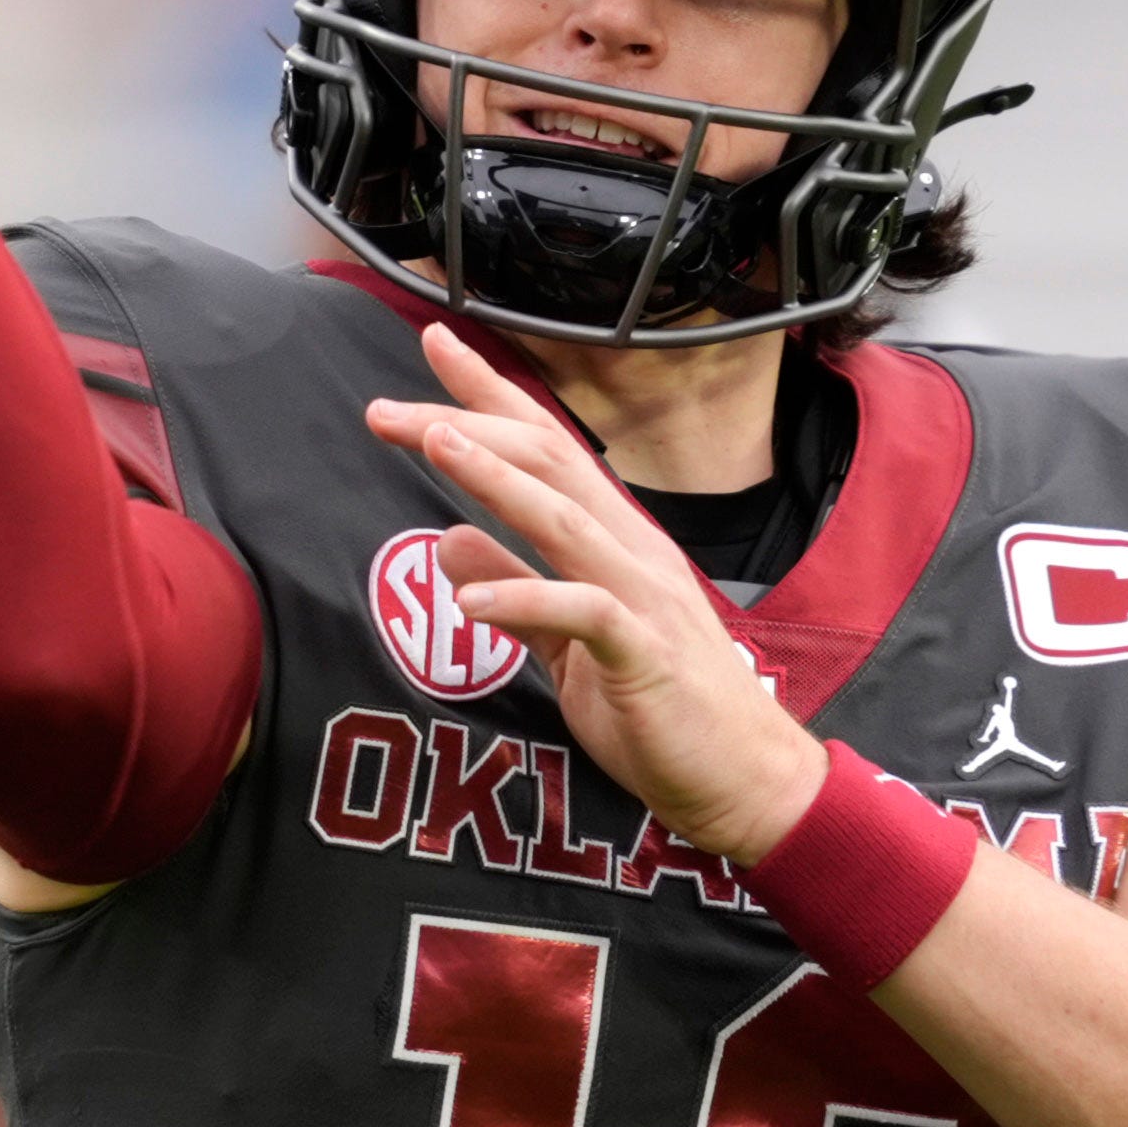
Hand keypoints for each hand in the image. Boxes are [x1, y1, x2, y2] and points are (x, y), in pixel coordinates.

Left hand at [363, 324, 827, 865]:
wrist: (743, 782)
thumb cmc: (662, 709)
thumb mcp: (569, 645)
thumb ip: (515, 592)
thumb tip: (447, 541)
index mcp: (614, 540)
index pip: (545, 447)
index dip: (489, 395)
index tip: (433, 344)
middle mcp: (631, 551)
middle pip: (548, 463)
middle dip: (467, 425)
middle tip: (385, 409)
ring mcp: (643, 598)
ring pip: (565, 520)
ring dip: (497, 479)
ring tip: (434, 444)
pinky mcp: (646, 655)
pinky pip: (583, 616)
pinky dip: (525, 600)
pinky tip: (467, 600)